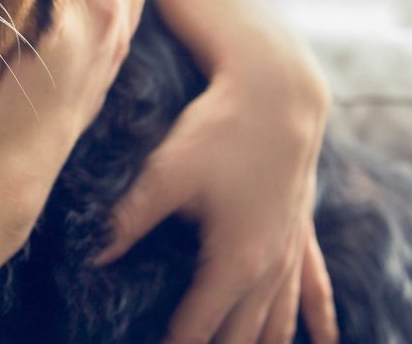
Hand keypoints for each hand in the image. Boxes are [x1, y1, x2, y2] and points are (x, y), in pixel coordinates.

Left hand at [95, 32, 337, 343]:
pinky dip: (314, 322)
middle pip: (240, 336)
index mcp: (233, 263)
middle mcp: (268, 268)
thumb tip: (90, 258)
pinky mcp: (301, 232)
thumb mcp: (163, 174)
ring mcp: (289, 252)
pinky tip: (322, 342)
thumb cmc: (217, 130)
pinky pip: (313, 291)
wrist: (279, 92)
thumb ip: (126, 221)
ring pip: (277, 322)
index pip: (196, 329)